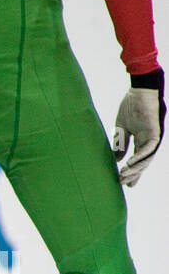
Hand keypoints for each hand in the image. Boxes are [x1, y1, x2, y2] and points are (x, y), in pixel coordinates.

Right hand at [113, 67, 164, 186]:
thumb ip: (120, 144)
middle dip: (134, 174)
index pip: (137, 159)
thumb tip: (117, 159)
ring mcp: (154, 136)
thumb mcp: (121, 129)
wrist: (140, 90)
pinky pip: (149, 149)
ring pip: (147, 158)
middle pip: (143, 162)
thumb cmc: (131, 106)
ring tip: (124, 175)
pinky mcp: (155, 131)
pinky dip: (140, 157)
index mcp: (142, 139)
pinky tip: (129, 164)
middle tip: (122, 183)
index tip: (123, 183)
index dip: (132, 172)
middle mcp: (150, 140)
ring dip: (136, 168)